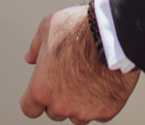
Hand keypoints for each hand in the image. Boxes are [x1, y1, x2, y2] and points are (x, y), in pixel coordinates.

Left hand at [21, 6, 138, 122]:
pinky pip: (100, 113)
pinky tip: (104, 81)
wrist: (114, 33)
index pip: (30, 108)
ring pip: (78, 116)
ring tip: (89, 78)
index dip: (35, 98)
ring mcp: (85, 111)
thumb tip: (30, 58)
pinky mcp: (106, 111)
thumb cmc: (79, 28)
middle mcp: (61, 105)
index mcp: (41, 89)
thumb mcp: (48, 28)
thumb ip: (36, 47)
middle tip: (71, 76)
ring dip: (80, 103)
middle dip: (60, 98)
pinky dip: (101, 102)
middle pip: (55, 112)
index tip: (43, 89)